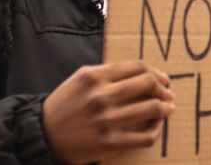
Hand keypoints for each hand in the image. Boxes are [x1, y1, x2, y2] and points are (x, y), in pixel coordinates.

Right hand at [42, 61, 174, 163]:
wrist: (42, 135)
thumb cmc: (65, 104)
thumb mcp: (81, 79)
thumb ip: (109, 72)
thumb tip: (144, 73)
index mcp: (95, 77)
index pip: (138, 67)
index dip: (155, 72)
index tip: (162, 79)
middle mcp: (101, 96)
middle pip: (148, 83)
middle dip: (163, 88)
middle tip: (168, 93)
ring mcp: (106, 120)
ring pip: (151, 108)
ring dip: (165, 108)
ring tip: (168, 108)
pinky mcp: (109, 142)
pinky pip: (144, 137)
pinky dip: (155, 130)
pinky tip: (156, 127)